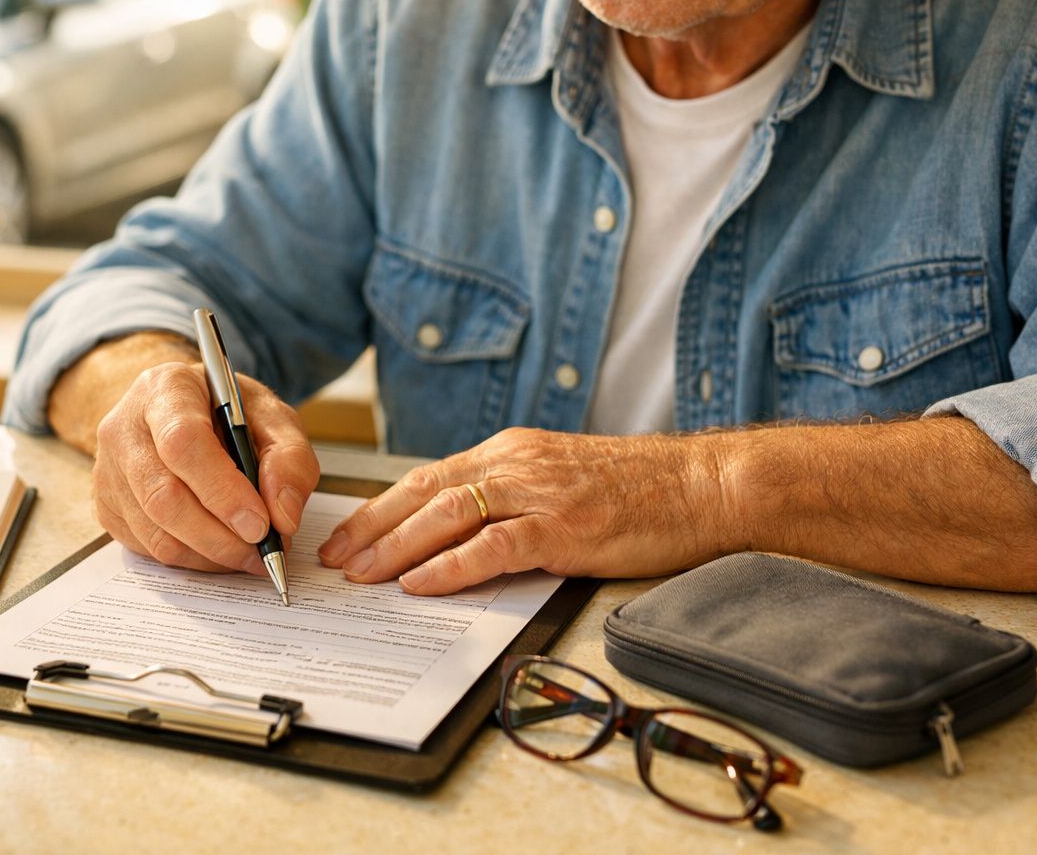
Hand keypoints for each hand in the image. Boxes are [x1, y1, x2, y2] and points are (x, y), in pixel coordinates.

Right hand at [92, 360, 320, 572]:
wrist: (177, 413)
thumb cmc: (224, 412)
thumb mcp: (270, 416)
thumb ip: (289, 458)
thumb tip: (283, 515)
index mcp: (165, 389)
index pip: (182, 442)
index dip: (222, 490)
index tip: (259, 524)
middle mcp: (124, 428)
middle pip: (163, 496)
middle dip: (219, 536)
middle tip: (261, 551)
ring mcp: (108, 470)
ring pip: (156, 532)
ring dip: (210, 554)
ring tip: (248, 553)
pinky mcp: (106, 507)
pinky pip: (149, 548)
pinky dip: (192, 559)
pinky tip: (219, 548)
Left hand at [316, 427, 727, 593]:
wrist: (703, 485)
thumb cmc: (636, 490)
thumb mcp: (558, 480)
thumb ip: (510, 497)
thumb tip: (455, 535)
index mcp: (509, 452)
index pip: (427, 478)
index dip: (380, 508)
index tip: (345, 534)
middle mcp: (515, 464)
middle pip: (423, 492)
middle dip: (371, 527)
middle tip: (333, 559)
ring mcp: (539, 493)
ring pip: (447, 515)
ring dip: (397, 547)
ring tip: (363, 575)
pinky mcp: (564, 526)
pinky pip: (493, 545)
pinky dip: (450, 566)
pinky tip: (419, 585)